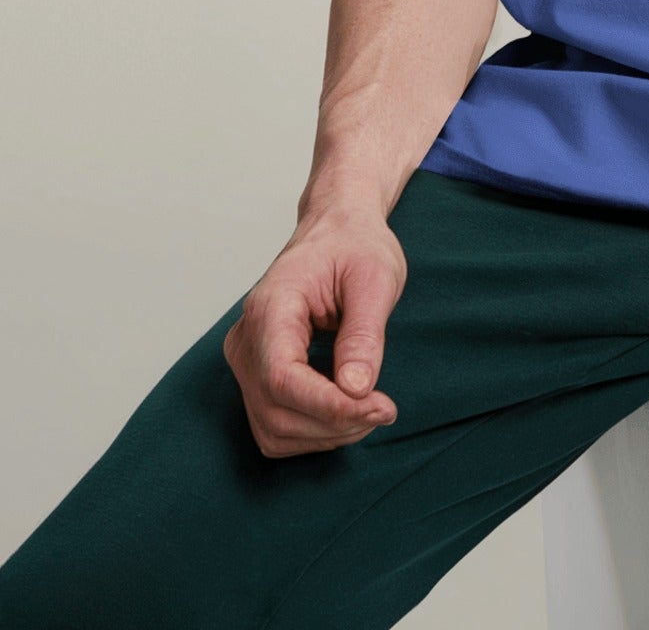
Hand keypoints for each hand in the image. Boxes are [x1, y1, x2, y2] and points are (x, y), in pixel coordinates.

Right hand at [223, 202, 404, 457]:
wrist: (336, 231)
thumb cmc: (355, 246)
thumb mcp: (374, 278)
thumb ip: (363, 334)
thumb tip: (355, 390)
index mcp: (271, 306)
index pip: (282, 377)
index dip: (327, 405)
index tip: (377, 407)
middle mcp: (247, 338)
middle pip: (276, 410)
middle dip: (335, 423)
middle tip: (385, 408)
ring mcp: (246, 360)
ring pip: (272, 428)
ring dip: (325, 434)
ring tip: (370, 409)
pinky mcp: (256, 376)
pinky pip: (274, 425)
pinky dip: (311, 431)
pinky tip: (346, 410)